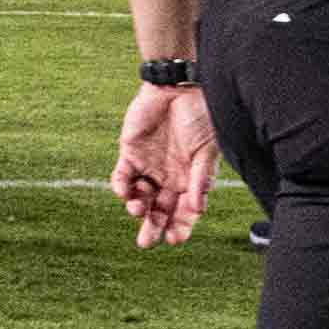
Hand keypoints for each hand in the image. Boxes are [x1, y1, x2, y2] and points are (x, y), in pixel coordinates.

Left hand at [116, 77, 213, 249]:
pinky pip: (122, 176)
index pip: (184, 212)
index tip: (175, 240)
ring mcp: (148, 167)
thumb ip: (201, 179)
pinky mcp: (130, 153)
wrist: (179, 87)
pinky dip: (122, 187)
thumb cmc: (201, 117)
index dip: (180, 227)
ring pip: (139, 197)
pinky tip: (125, 193)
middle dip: (153, 227)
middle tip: (146, 242)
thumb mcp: (207, 151)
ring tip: (138, 209)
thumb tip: (198, 208)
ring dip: (137, 207)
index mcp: (190, 181)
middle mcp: (168, 178)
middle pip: (159, 210)